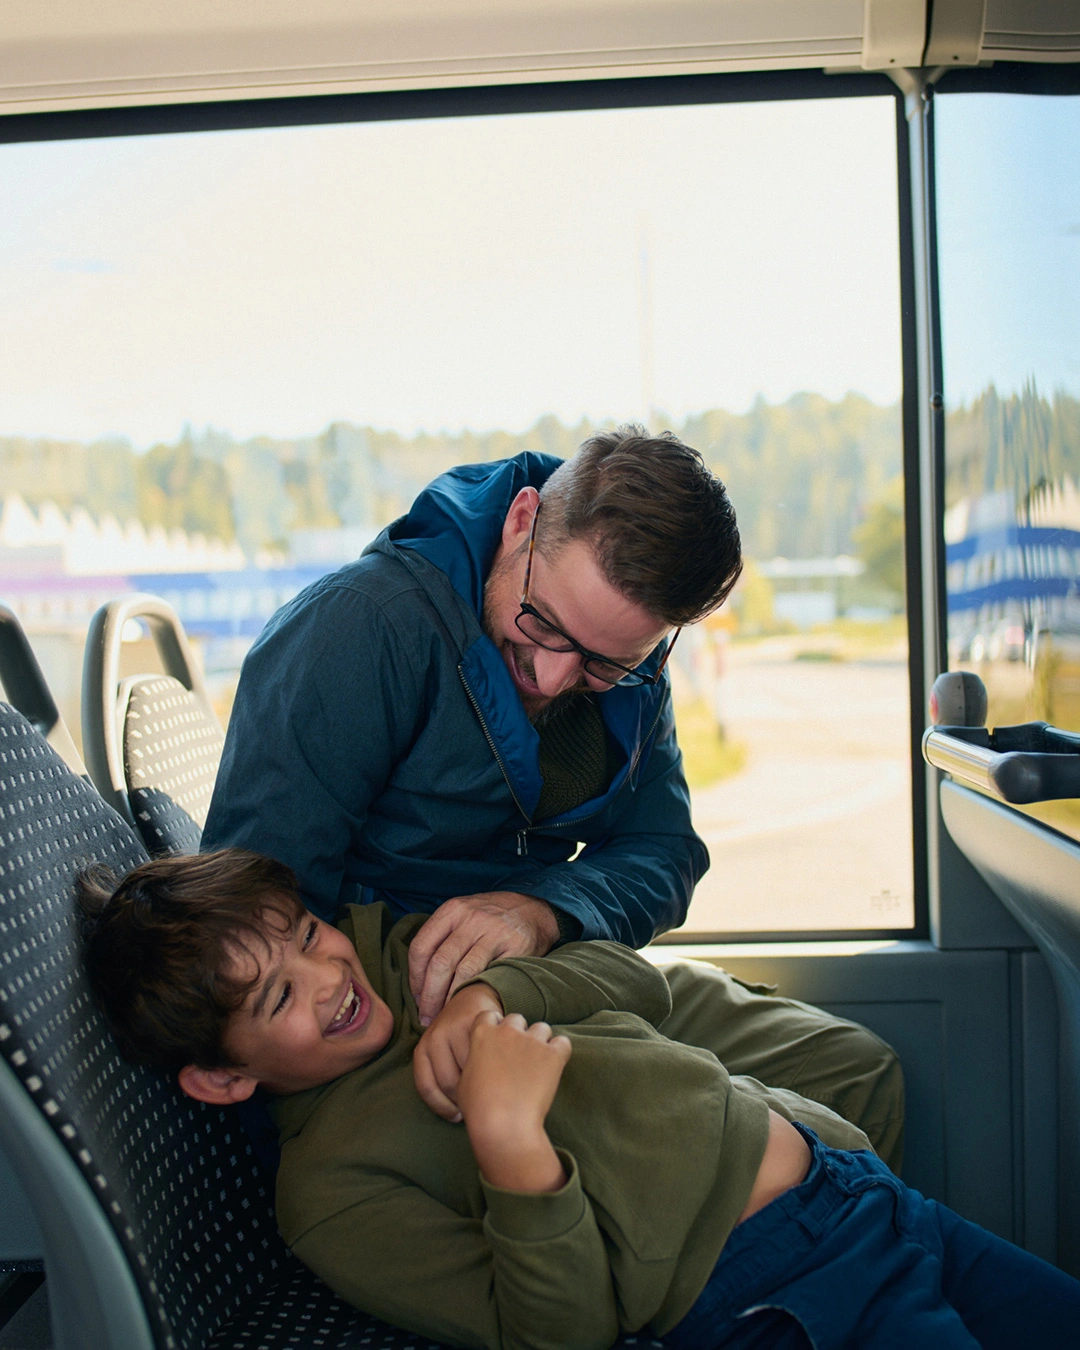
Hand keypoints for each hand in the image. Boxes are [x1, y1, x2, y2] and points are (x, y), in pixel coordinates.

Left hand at [408, 892, 558, 1025]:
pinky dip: (475, 994)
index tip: (416, 996)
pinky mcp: (514, 947)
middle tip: (426, 1016)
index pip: (421, 946)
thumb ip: (442, 938)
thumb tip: (419, 981)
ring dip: (450, 999)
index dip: (414, 977)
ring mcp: (493, 932)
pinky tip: (469, 1004)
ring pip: (463, 972)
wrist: (534, 910)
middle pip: (440, 963)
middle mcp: (471, 918)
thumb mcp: (464, 915)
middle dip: (429, 996)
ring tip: (445, 1016)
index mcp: (452, 910)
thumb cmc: (491, 919)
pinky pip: (489, 976)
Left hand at [413, 983, 503, 1121]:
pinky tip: (502, 1072)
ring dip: (482, 1085)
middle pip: (450, 1082)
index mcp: (423, 1049)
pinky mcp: (478, 1020)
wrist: (474, 999)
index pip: (427, 1087)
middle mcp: (435, 1037)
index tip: (457, 1117)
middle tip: (480, 1103)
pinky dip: (495, 1068)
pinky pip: (487, 1054)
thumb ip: (443, 1077)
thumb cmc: (457, 1037)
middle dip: (466, 1099)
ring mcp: (456, 1027)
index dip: (443, 1108)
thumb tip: (457, 1116)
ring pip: (470, 1070)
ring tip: (492, 1088)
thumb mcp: (442, 1054)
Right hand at [457, 1011, 571, 1192]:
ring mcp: (532, 1041)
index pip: (490, 1016)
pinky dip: (560, 1052)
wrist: (503, 1123)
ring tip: (538, 1063)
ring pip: (542, 1028)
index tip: (498, 1042)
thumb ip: (473, 1064)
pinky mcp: (553, 1054)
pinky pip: (563, 1043)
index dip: (494, 1028)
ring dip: (540, 1042)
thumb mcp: (463, 1082)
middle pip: (517, 1019)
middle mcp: (508, 1031)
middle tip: (518, 1056)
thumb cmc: (479, 1108)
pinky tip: (554, 1066)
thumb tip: (479, 1066)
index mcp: (482, 1034)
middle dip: (518, 1033)